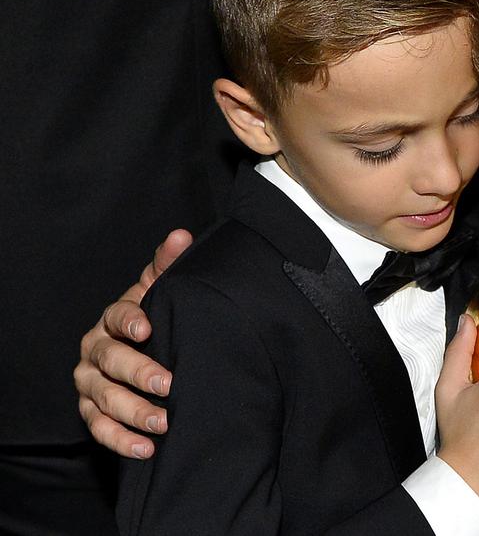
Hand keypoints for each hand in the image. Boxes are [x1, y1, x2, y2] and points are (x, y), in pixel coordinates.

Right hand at [74, 229, 191, 457]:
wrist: (146, 349)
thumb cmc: (157, 318)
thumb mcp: (163, 292)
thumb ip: (169, 266)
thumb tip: (181, 236)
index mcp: (114, 320)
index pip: (117, 317)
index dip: (130, 320)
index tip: (148, 327)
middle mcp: (95, 350)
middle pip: (110, 362)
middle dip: (138, 373)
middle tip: (167, 385)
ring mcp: (90, 382)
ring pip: (104, 399)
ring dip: (133, 413)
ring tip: (163, 424)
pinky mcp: (91, 411)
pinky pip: (98, 428)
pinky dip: (120, 440)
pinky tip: (146, 449)